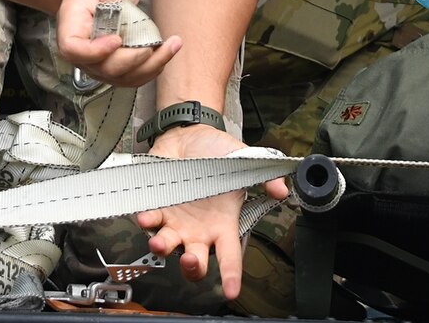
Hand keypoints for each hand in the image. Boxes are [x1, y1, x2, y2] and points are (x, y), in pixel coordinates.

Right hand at [56, 0, 180, 87]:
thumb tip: (123, 12)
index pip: (73, 49)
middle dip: (133, 60)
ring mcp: (98, 63)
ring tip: (172, 46)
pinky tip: (167, 52)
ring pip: (122, 78)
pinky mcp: (115, 67)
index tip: (117, 39)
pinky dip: (152, 68)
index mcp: (72, 26)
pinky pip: (133, 77)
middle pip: (103, 68)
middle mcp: (81, 51)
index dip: (95, 51)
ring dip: (150, 67)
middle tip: (153, 44)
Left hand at [136, 124, 288, 299]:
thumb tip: (282, 190)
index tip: (232, 291)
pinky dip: (146, 222)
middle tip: (191, 260)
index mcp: (222, 224)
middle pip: (196, 262)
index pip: (230, 256)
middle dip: (192, 267)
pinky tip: (146, 217)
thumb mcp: (245, 162)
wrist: (190, 136)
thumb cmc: (217, 153)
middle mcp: (198, 230)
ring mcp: (175, 222)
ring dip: (163, 247)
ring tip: (159, 241)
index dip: (232, 275)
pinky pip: (149, 221)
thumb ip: (264, 177)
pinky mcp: (156, 207)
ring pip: (167, 246)